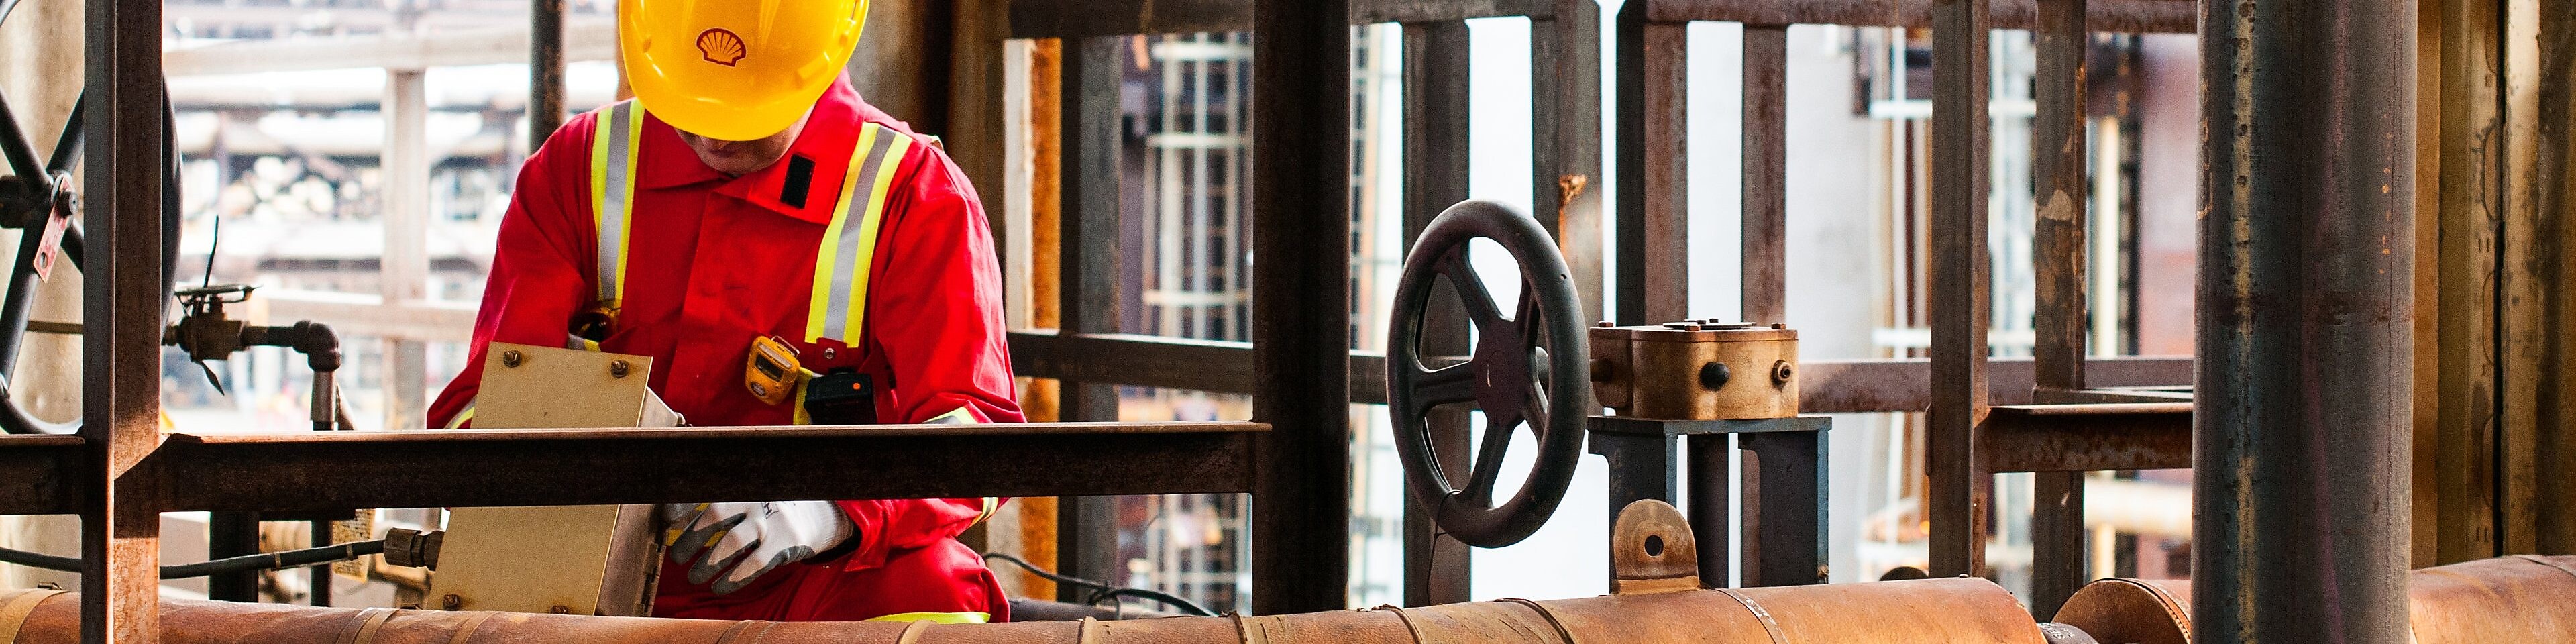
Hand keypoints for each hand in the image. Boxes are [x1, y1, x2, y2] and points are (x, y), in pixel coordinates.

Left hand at [662, 501, 852, 593]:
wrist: (815, 516)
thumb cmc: (764, 511)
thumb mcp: (742, 500)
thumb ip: (712, 505)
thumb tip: (669, 514)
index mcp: (741, 485)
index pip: (707, 491)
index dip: (683, 504)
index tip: (666, 519)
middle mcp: (754, 498)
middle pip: (716, 514)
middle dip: (691, 539)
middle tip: (677, 558)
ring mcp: (771, 519)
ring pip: (734, 541)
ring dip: (709, 562)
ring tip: (693, 578)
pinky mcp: (785, 541)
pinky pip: (755, 562)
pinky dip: (734, 578)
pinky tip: (720, 587)